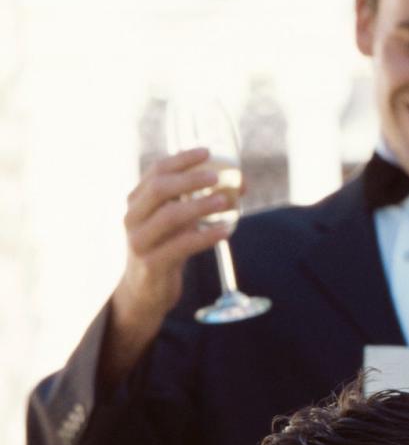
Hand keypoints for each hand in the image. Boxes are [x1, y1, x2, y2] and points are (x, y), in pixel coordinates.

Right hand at [102, 149, 238, 383]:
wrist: (144, 293)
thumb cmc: (165, 250)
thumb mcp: (175, 224)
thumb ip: (195, 204)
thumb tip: (239, 186)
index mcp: (136, 202)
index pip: (156, 172)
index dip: (181, 160)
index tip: (207, 151)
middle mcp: (132, 217)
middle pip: (159, 189)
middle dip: (190, 179)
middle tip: (217, 177)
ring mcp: (139, 241)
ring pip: (169, 217)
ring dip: (200, 206)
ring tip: (226, 202)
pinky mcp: (151, 264)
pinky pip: (181, 246)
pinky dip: (205, 237)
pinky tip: (225, 232)